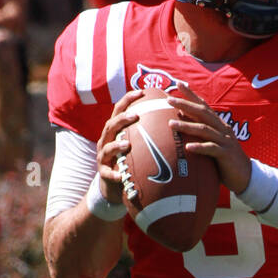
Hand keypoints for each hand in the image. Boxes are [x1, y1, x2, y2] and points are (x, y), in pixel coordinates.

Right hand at [96, 89, 145, 203]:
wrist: (115, 185)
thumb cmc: (130, 161)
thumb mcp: (138, 145)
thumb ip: (149, 132)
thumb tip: (174, 120)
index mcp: (115, 131)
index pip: (120, 110)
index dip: (128, 100)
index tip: (141, 92)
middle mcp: (106, 140)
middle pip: (111, 125)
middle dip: (122, 119)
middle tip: (135, 116)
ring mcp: (103, 156)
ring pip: (107, 147)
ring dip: (116, 145)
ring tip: (127, 144)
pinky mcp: (103, 173)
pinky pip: (107, 173)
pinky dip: (113, 174)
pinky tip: (120, 175)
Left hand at [167, 86, 251, 192]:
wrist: (246, 176)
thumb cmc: (226, 160)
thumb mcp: (214, 143)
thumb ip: (202, 134)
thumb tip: (182, 124)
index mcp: (219, 125)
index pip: (204, 106)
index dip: (192, 94)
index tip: (179, 83)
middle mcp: (222, 129)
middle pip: (203, 113)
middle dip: (186, 104)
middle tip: (169, 99)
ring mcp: (225, 141)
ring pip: (204, 130)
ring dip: (187, 125)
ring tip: (171, 124)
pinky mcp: (226, 155)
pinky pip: (211, 149)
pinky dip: (200, 147)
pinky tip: (188, 147)